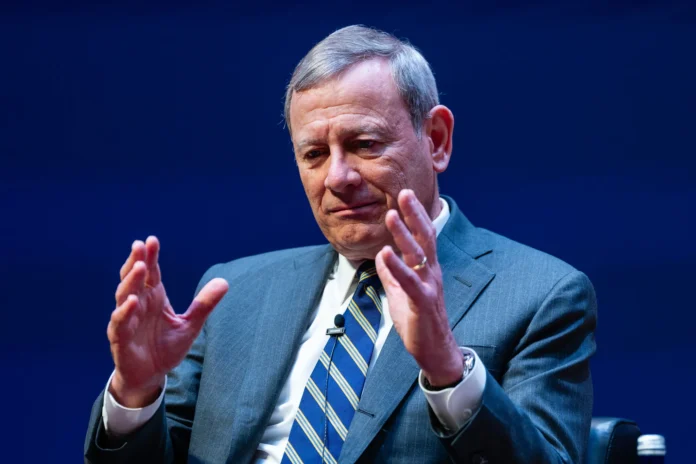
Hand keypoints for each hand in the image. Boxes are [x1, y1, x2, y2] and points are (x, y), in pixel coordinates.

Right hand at [107, 236, 228, 406]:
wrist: (151, 376)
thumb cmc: (166, 347)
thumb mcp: (190, 325)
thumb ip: (204, 304)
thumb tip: (225, 281)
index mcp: (154, 298)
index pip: (151, 273)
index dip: (150, 257)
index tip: (152, 240)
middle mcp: (138, 305)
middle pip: (134, 279)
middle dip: (136, 262)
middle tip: (140, 245)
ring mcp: (127, 320)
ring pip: (124, 296)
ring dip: (131, 281)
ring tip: (140, 267)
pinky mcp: (120, 339)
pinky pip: (119, 323)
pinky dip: (124, 312)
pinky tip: (132, 302)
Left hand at [375, 190, 462, 386]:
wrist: (435, 351)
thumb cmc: (419, 322)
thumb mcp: (401, 293)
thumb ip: (392, 274)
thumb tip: (381, 256)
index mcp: (427, 269)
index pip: (422, 236)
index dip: (414, 216)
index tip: (404, 195)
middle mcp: (431, 273)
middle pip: (425, 237)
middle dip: (414, 214)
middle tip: (405, 192)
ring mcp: (429, 286)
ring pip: (418, 255)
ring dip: (404, 234)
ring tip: (391, 214)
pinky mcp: (423, 303)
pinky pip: (409, 281)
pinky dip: (397, 266)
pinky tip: (385, 253)